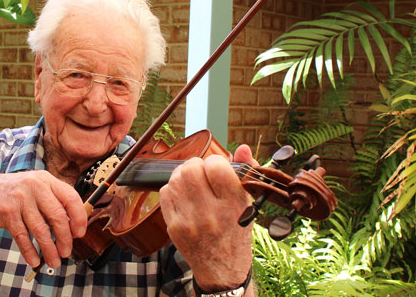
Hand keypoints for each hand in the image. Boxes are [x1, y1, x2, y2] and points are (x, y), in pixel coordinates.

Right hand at [0, 170, 86, 268]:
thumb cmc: (14, 192)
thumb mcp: (36, 187)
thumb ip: (53, 200)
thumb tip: (73, 225)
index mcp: (46, 179)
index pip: (71, 197)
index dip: (79, 218)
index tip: (79, 233)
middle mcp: (35, 186)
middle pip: (57, 216)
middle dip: (65, 239)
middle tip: (67, 252)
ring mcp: (20, 199)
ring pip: (40, 230)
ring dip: (49, 249)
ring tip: (54, 260)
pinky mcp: (7, 212)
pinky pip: (22, 236)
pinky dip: (30, 251)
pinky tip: (35, 259)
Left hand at [159, 144, 256, 290]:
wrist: (222, 268)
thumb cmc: (236, 232)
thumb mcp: (249, 204)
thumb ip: (247, 172)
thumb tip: (242, 147)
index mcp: (234, 205)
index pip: (216, 166)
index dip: (215, 161)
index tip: (218, 168)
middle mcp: (211, 213)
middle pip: (190, 169)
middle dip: (196, 165)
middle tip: (202, 173)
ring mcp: (189, 221)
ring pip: (175, 179)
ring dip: (183, 175)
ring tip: (193, 183)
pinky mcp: (174, 226)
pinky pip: (165, 193)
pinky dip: (173, 189)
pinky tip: (184, 196)